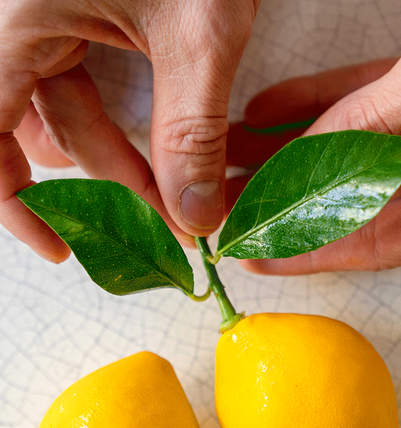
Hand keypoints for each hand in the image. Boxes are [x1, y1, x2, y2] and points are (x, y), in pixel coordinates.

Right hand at [0, 0, 257, 260]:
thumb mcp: (199, 36)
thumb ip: (192, 130)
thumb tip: (195, 216)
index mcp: (15, 20)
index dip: (15, 203)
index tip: (60, 247)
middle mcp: (14, 19)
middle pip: (42, 131)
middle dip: (107, 181)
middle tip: (166, 220)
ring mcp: (40, 12)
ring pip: (63, 108)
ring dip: (113, 151)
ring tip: (166, 184)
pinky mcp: (65, 6)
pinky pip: (75, 75)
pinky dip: (111, 113)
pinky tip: (154, 136)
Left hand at [227, 0, 400, 273]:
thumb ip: (374, 122)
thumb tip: (305, 160)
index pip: (380, 242)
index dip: (312, 251)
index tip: (257, 255)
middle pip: (362, 202)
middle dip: (291, 198)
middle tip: (232, 202)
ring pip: (358, 154)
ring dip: (294, 152)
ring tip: (235, 158)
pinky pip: (371, 108)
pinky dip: (322, 107)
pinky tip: (269, 115)